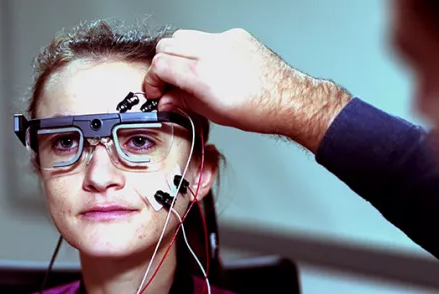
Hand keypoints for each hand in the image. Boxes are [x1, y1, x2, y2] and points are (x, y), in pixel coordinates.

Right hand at [144, 28, 351, 152]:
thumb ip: (184, 102)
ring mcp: (224, 40)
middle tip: (168, 82)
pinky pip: (209, 37)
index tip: (155, 90)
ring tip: (189, 74)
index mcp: (200, 74)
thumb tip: (167, 100)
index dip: (152, 79)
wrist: (287, 99)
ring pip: (184, 36)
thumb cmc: (259, 110)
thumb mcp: (213, 114)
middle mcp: (210, 51)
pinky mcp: (236, 35)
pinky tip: (213, 67)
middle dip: (162, 65)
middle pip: (166, 46)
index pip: (159, 65)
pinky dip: (203, 50)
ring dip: (180, 54)